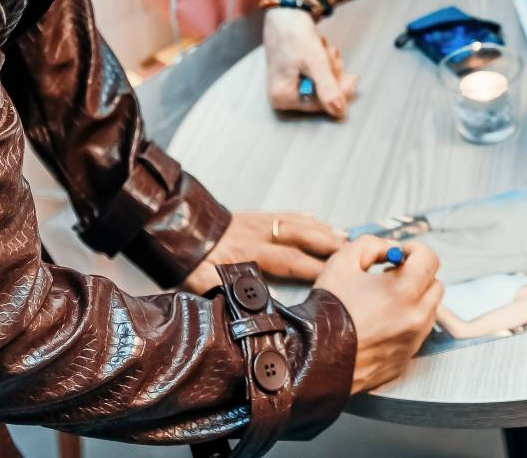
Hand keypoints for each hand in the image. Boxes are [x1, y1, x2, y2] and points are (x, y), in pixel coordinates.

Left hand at [183, 210, 345, 292]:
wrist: (173, 229)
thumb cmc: (187, 260)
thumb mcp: (201, 283)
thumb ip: (226, 294)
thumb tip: (248, 311)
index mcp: (247, 254)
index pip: (288, 261)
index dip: (313, 267)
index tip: (336, 273)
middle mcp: (257, 235)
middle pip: (299, 238)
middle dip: (327, 244)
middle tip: (353, 249)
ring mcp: (256, 223)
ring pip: (295, 224)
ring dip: (320, 229)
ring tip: (344, 235)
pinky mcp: (252, 216)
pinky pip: (281, 215)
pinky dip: (300, 217)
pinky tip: (313, 218)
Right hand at [264, 7, 358, 118]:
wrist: (286, 12)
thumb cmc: (295, 35)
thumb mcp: (315, 62)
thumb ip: (327, 88)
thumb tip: (339, 113)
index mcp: (282, 97)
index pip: (321, 105)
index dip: (339, 90)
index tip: (353, 77)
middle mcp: (282, 97)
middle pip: (322, 94)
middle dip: (331, 72)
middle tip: (329, 52)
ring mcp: (288, 87)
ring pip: (323, 84)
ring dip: (328, 64)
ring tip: (322, 47)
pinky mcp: (294, 77)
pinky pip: (318, 76)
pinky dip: (323, 62)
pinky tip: (319, 48)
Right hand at [313, 236, 443, 394]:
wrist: (315, 357)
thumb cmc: (328, 311)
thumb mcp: (343, 261)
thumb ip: (371, 245)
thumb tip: (389, 248)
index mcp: (404, 291)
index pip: (431, 260)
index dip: (416, 250)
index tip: (402, 253)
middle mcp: (415, 318)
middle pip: (435, 285)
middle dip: (418, 275)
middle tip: (393, 275)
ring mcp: (412, 341)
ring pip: (429, 312)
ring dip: (415, 300)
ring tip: (385, 300)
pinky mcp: (405, 359)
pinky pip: (416, 334)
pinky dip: (406, 324)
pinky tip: (381, 322)